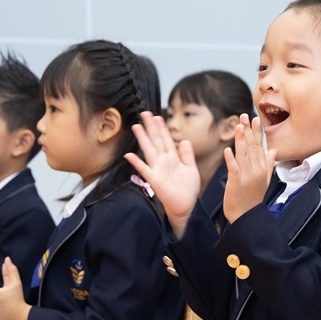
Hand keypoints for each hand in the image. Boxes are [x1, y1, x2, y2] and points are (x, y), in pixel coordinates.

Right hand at [125, 111, 200, 238]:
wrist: (185, 206)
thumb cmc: (188, 190)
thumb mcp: (191, 168)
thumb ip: (187, 155)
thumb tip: (183, 140)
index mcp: (172, 158)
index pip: (165, 139)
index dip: (161, 128)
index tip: (157, 116)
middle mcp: (163, 161)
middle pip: (156, 140)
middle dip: (150, 127)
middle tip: (144, 113)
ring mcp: (157, 169)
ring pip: (149, 150)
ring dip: (143, 138)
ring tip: (136, 126)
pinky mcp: (154, 180)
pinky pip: (144, 170)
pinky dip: (137, 163)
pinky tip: (129, 155)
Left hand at [222, 115, 274, 223]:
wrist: (246, 217)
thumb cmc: (252, 199)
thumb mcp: (264, 180)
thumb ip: (268, 164)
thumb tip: (273, 150)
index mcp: (262, 169)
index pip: (259, 146)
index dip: (256, 132)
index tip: (255, 119)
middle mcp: (256, 171)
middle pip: (252, 147)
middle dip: (248, 130)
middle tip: (244, 115)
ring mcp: (247, 176)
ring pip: (243, 154)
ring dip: (240, 139)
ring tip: (238, 126)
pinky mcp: (236, 182)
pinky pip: (233, 168)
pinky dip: (231, 159)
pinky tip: (227, 149)